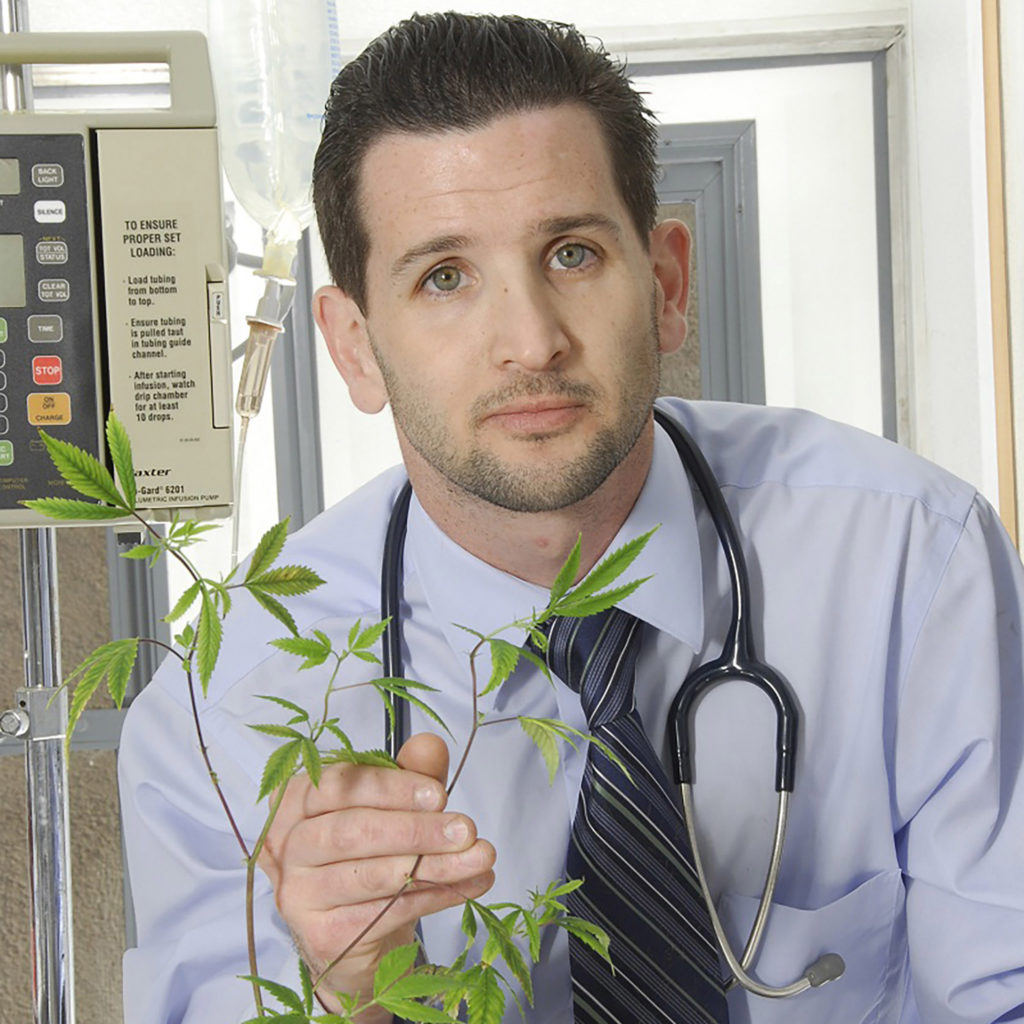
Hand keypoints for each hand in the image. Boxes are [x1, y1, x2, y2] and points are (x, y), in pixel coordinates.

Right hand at [259, 732, 495, 1019]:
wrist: (354, 933)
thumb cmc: (369, 854)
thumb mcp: (391, 806)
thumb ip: (409, 773)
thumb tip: (430, 744)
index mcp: (296, 801)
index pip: (339, 785)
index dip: (392, 787)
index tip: (439, 795)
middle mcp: (287, 846)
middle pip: (353, 831)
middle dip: (416, 830)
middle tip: (466, 829)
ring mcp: (299, 895)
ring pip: (374, 875)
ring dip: (436, 865)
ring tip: (481, 856)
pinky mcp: (322, 936)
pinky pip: (385, 912)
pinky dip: (436, 896)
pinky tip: (470, 884)